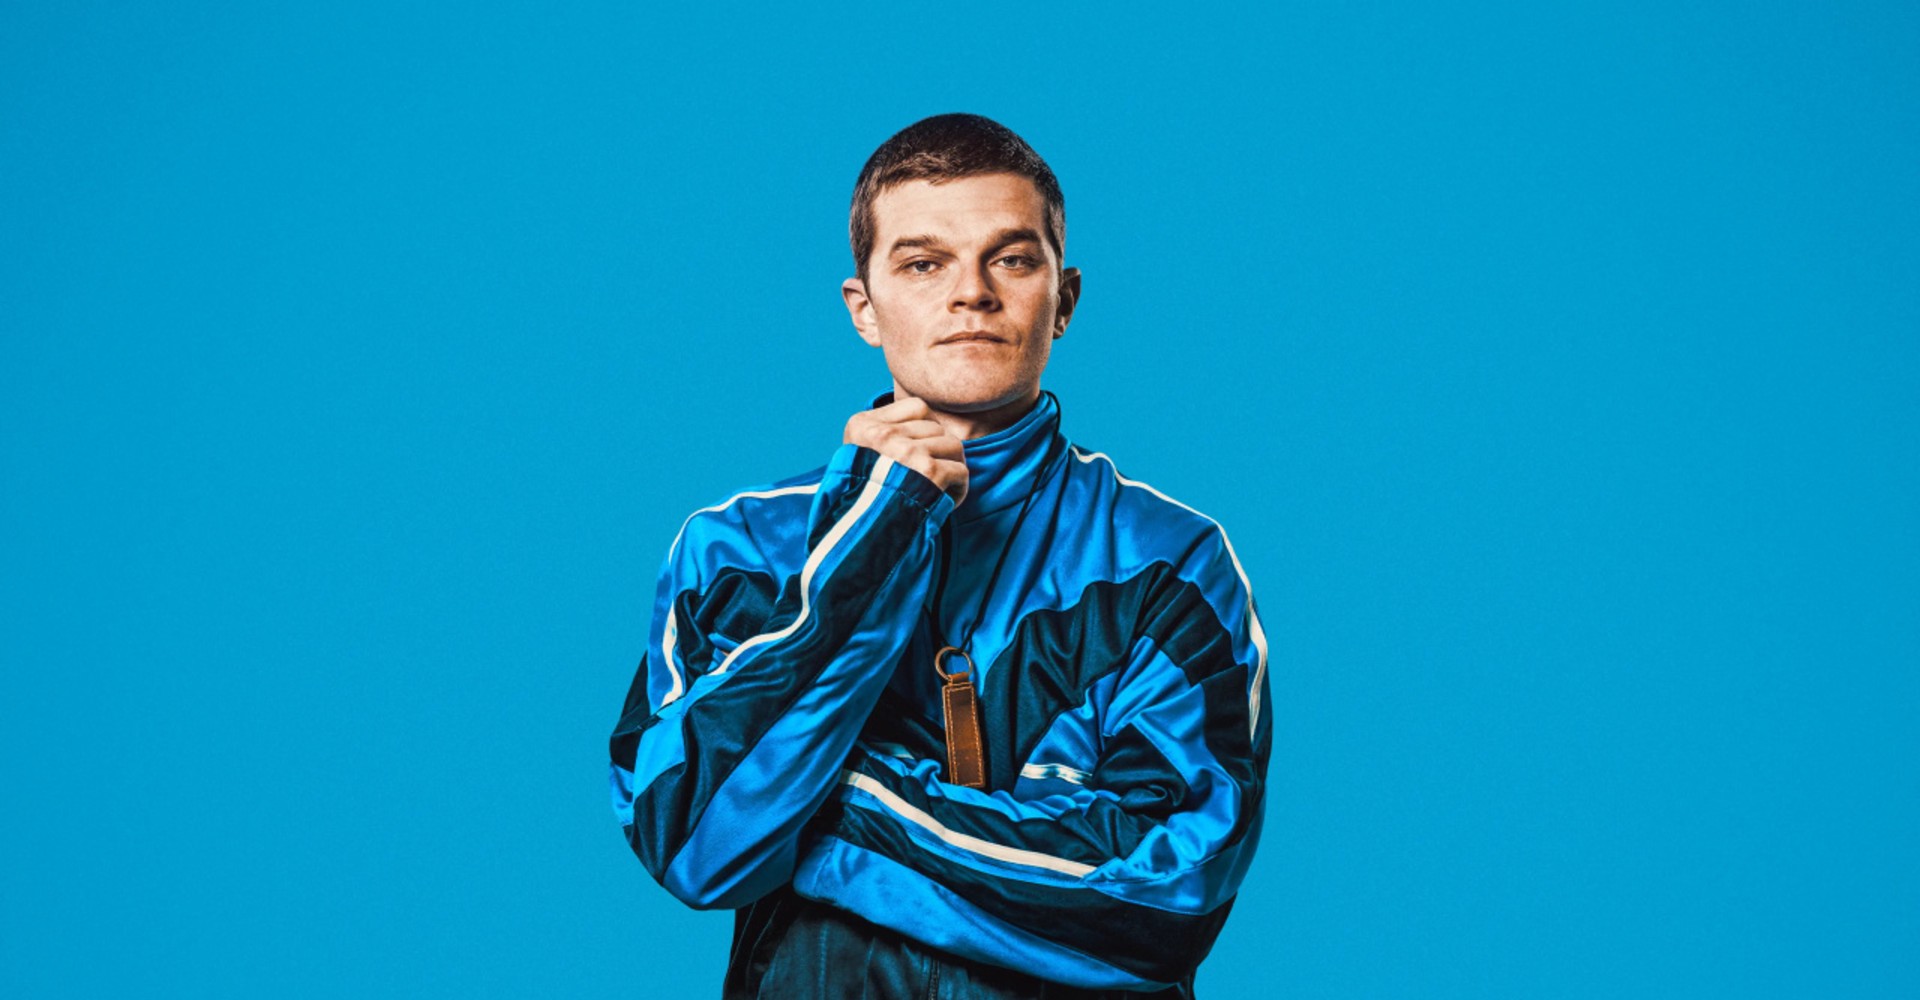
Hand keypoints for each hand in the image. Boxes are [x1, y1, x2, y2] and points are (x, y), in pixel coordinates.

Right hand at [843, 397, 968, 505]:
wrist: (860, 537)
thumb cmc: (864, 500)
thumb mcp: (860, 456)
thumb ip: (886, 434)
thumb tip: (932, 423)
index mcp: (863, 425)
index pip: (918, 407)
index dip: (926, 431)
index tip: (918, 456)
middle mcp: (883, 434)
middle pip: (938, 427)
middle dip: (941, 452)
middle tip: (933, 477)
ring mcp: (906, 451)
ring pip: (953, 445)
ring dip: (952, 468)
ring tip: (939, 488)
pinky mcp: (927, 472)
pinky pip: (961, 470)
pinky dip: (959, 488)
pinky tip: (946, 501)